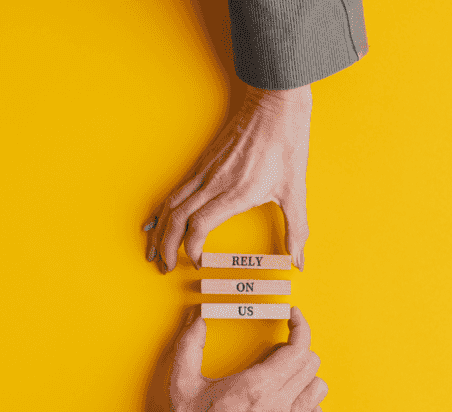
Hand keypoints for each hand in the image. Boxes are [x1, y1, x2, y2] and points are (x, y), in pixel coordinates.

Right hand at [143, 84, 312, 272]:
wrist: (275, 105)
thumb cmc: (287, 145)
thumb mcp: (296, 191)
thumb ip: (297, 230)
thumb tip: (298, 260)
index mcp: (236, 192)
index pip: (200, 225)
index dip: (193, 247)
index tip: (198, 261)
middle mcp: (215, 182)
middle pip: (177, 218)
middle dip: (166, 246)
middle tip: (164, 266)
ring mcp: (205, 170)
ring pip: (171, 204)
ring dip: (159, 230)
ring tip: (153, 251)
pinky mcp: (203, 162)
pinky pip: (175, 190)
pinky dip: (162, 209)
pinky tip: (156, 220)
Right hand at [164, 305, 327, 411]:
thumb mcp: (182, 385)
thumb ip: (190, 347)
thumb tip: (198, 320)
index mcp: (257, 386)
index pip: (298, 348)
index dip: (301, 327)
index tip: (294, 317)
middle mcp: (278, 405)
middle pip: (311, 364)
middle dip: (298, 348)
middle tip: (280, 348)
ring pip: (318, 389)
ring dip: (306, 376)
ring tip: (286, 375)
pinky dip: (309, 406)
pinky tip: (292, 403)